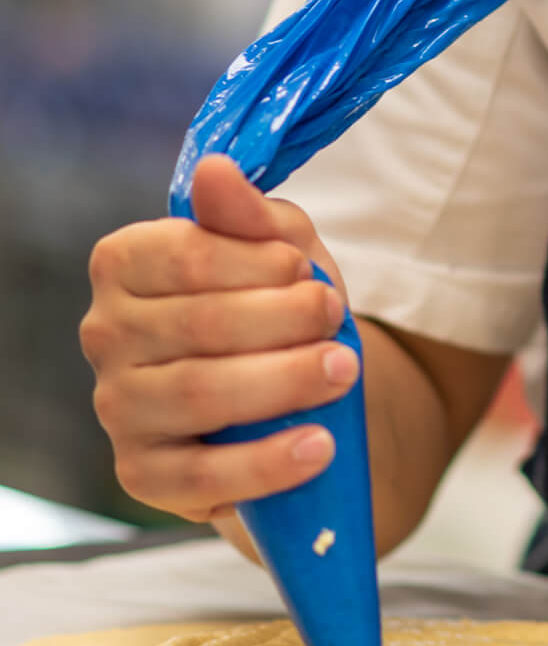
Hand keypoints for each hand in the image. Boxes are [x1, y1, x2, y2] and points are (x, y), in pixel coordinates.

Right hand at [79, 155, 354, 524]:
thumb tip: (215, 170)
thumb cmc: (280, 307)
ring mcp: (119, 408)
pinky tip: (318, 446)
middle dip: (286, 320)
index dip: (261, 263)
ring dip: (286, 380)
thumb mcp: (281, 251)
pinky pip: (201, 475)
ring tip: (343, 372)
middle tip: (339, 321)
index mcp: (127, 264)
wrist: (296, 394)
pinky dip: (267, 462)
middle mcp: (106, 334)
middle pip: (201, 323)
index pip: (186, 253)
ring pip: (201, 393)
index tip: (309, 272)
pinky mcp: (144, 473)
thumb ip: (251, 215)